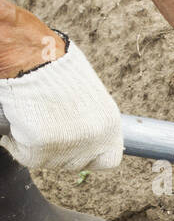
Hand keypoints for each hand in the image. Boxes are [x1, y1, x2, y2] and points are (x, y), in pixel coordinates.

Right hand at [0, 34, 123, 171]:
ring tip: (28, 119)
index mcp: (110, 124)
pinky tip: (16, 123)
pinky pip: (25, 155)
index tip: (75, 147)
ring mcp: (69, 145)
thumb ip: (89, 117)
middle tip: (43, 129)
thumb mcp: (87, 94)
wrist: (32, 56)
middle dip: (59, 151)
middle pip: (75, 163)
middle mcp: (95, 139)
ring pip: (48, 162)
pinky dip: (15, 142)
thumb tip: (79, 130)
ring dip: (35, 146)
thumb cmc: (54, 66)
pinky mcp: (41, 145)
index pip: (109, 160)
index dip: (90, 156)